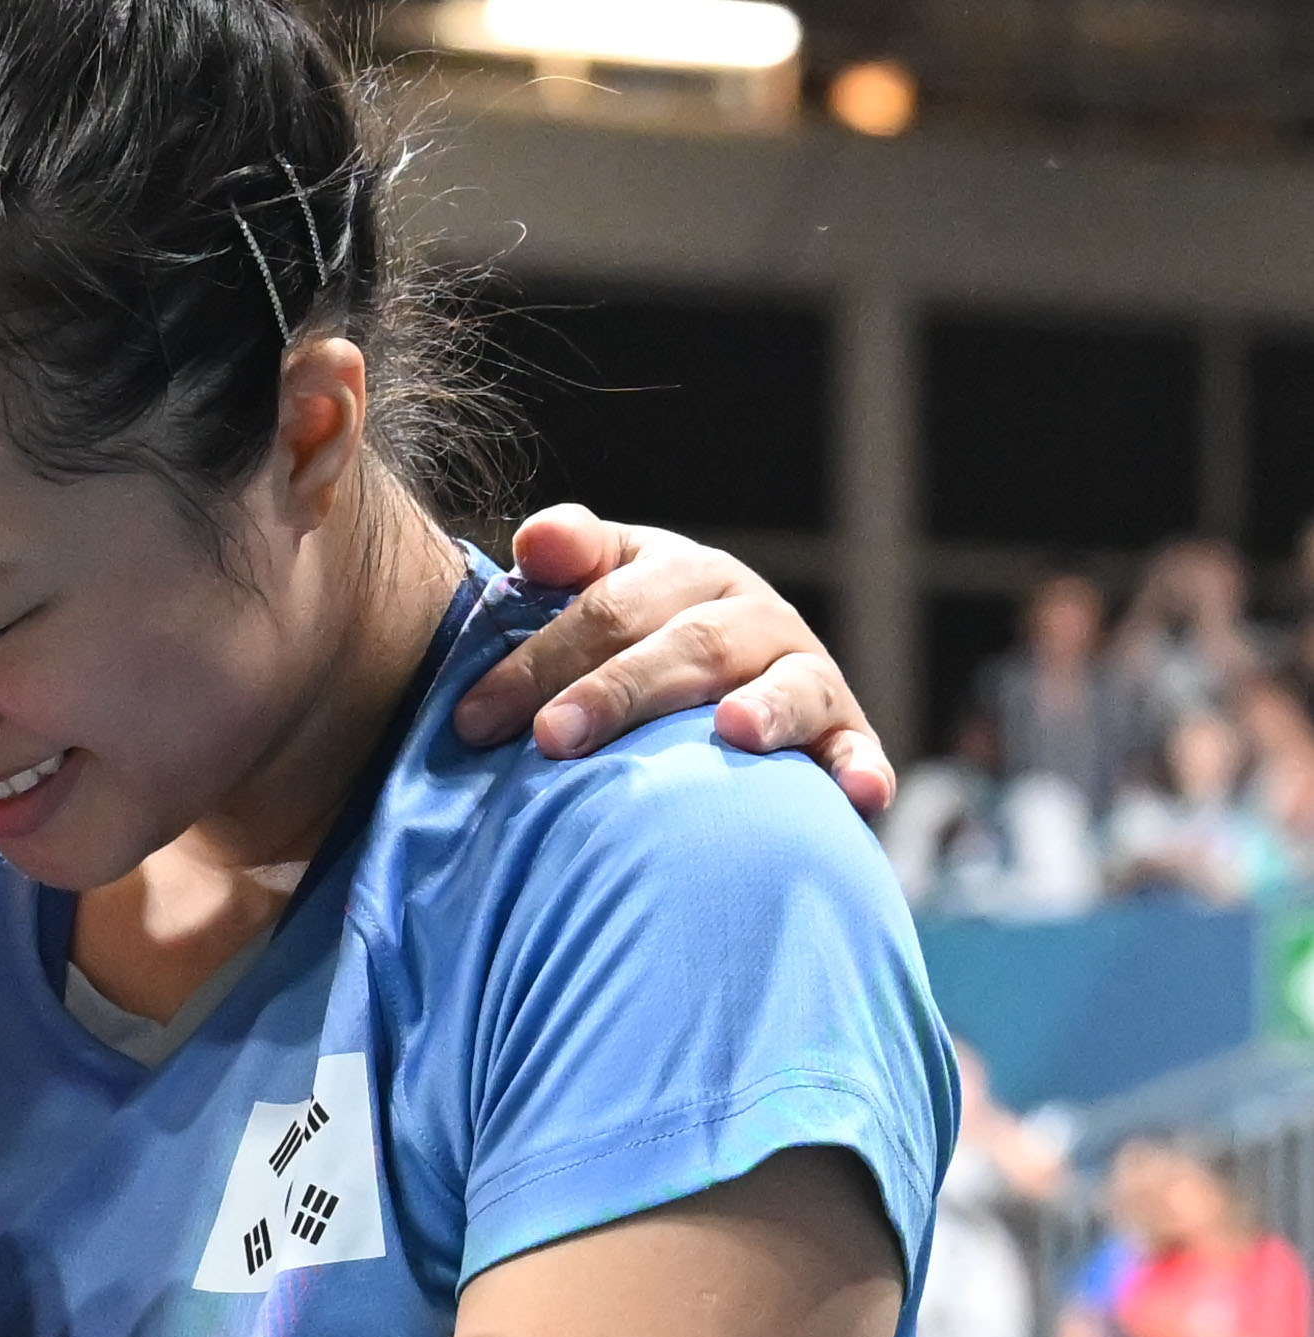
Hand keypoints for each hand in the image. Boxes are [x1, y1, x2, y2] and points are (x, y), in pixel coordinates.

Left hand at [450, 506, 894, 816]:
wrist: (725, 676)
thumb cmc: (635, 638)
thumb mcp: (602, 582)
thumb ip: (567, 556)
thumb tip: (535, 542)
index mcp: (684, 574)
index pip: (608, 608)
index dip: (539, 659)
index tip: (474, 718)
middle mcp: (752, 615)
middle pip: (688, 647)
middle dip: (619, 691)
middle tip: (553, 738)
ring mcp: (804, 670)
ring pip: (787, 685)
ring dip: (767, 708)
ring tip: (733, 731)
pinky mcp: (844, 730)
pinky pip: (858, 747)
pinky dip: (862, 767)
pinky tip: (859, 794)